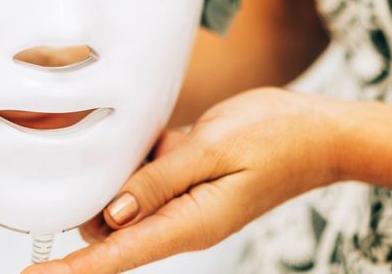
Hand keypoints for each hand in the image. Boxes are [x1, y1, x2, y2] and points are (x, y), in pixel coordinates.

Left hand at [23, 87, 341, 273]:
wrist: (317, 130)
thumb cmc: (277, 138)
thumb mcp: (214, 151)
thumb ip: (161, 181)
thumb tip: (113, 213)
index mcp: (190, 223)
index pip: (118, 256)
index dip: (74, 269)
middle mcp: (182, 219)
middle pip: (113, 224)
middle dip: (95, 198)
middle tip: (107, 159)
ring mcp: (184, 199)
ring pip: (127, 193)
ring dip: (126, 168)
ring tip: (163, 139)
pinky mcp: (186, 178)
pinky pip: (148, 170)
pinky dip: (146, 152)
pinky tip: (169, 133)